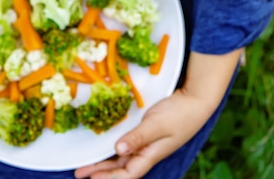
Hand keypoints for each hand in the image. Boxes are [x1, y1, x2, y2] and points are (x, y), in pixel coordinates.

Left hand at [75, 50, 241, 178]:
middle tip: (79, 172)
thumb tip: (118, 151)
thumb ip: (138, 138)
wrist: (195, 101)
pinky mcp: (144, 131)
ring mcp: (145, 142)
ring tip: (86, 164)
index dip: (108, 178)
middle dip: (100, 172)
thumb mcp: (157, 125)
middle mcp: (145, 152)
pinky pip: (125, 143)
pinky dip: (112, 147)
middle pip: (120, 168)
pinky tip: (103, 145)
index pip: (126, 174)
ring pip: (121, 157)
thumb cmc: (179, 114)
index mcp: (150, 155)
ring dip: (104, 161)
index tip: (90, 178)